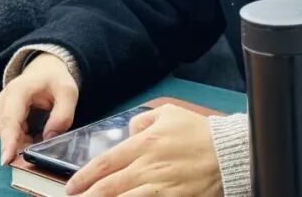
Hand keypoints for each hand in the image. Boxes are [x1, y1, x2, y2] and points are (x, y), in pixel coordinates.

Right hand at [0, 52, 79, 165]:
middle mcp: (1, 101)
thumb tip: (49, 138)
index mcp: (18, 91)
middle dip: (24, 144)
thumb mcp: (68, 93)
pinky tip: (33, 131)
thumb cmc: (54, 81)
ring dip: (24, 141)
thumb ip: (63, 115)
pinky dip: (21, 140)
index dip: (8, 141)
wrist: (43, 72)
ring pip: (6, 138)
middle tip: (45, 140)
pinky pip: (7, 138)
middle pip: (8, 133)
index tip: (6, 160)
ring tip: (41, 129)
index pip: (10, 119)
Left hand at [66, 104, 221, 196]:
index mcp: (145, 143)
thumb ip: (143, 121)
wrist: (230, 152)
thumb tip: (128, 132)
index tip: (71, 187)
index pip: (106, 163)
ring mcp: (162, 187)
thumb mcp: (169, 114)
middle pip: (110, 188)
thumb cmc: (198, 132)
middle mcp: (149, 167)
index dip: (85, 177)